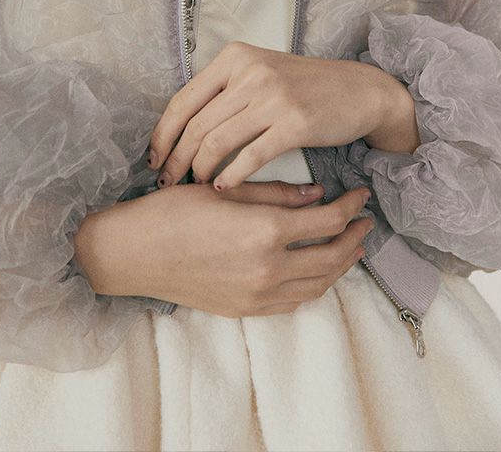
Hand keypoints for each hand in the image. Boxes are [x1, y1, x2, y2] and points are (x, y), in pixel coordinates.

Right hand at [74, 179, 374, 317]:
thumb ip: (274, 193)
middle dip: (354, 236)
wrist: (134, 254)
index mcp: (264, 232)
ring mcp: (258, 295)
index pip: (326, 220)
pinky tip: (317, 270)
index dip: (350, 206)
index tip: (361, 194)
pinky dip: (315, 285)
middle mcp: (268, 269)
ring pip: (318, 284)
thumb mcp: (223, 190)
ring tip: (350, 245)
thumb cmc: (171, 212)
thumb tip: (317, 193)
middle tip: (366, 220)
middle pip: (332, 257)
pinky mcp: (246, 309)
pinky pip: (295, 301)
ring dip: (341, 264)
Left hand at [149, 41, 392, 189]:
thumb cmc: (304, 87)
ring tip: (193, 186)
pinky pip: (250, 156)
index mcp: (234, 57)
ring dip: (199, 170)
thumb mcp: (259, 72)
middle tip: (165, 181)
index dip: (162, 133)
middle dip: (175, 158)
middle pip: (195, 124)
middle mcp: (249, 72)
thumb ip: (224, 89)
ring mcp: (272, 96)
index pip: (183, 99)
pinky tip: (223, 188)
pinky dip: (230, 176)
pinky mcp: (294, 123)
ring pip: (216, 141)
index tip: (153, 157)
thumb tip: (180, 126)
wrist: (359, 90)